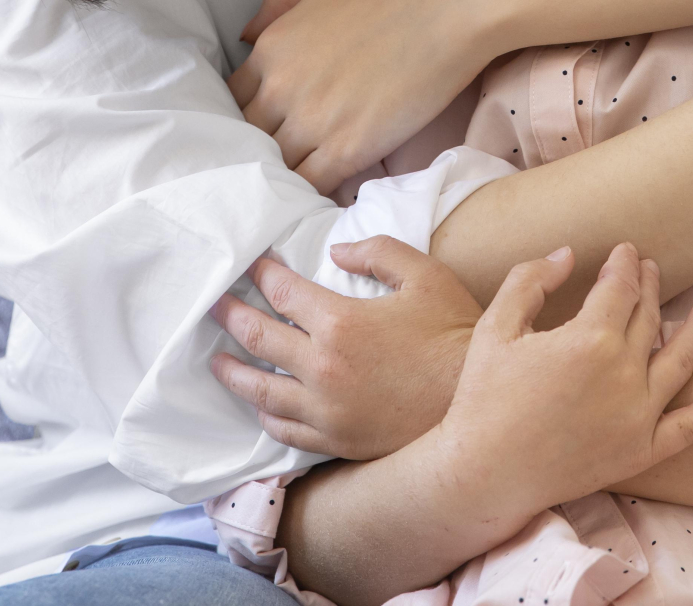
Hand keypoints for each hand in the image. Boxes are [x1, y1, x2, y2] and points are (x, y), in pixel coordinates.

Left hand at [210, 237, 481, 457]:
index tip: (252, 266)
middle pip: (259, 338)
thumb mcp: (424, 275)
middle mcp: (323, 368)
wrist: (478, 403)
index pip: (282, 292)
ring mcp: (326, 410)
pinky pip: (286, 429)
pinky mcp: (336, 440)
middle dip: (231, 317)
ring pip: (261, 391)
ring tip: (218, 362)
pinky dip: (266, 413)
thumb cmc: (453, 333)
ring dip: (234, 372)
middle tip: (214, 306)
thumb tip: (335, 252)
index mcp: (340, 322)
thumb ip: (377, 252)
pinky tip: (260, 404)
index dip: (262, 274)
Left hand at [230, 0, 496, 192]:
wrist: (449, 5)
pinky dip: (313, 192)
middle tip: (286, 151)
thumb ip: (279, 1)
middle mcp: (281, 88)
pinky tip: (322, 194)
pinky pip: (312, 185)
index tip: (270, 118)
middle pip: (251, 136)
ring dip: (288, 173)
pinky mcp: (347, 150)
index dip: (251, 111)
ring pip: (278, 166)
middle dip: (265, 145)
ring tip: (303, 179)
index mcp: (271, 46)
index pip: (236, 97)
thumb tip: (245, 35)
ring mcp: (312, 123)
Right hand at [431, 242, 692, 517]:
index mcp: (589, 339)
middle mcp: (624, 374)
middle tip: (652, 268)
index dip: (624, 265)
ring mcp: (639, 415)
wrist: (485, 473)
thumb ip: (530, 280)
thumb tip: (568, 254)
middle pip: (648, 318)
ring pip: (680, 361)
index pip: (619, 288)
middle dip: (650, 288)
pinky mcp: (643, 451)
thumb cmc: (483, 397)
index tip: (625, 251)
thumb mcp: (495, 326)